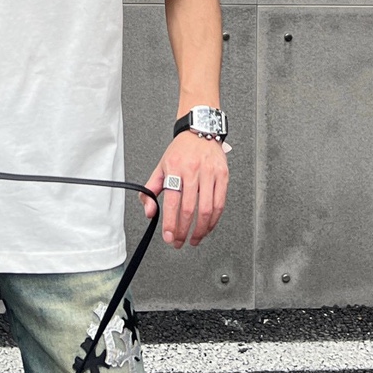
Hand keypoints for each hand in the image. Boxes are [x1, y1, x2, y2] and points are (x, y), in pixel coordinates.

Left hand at [140, 132, 228, 248]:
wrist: (200, 129)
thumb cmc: (181, 150)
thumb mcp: (161, 166)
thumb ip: (151, 189)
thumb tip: (149, 211)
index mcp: (175, 168)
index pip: (172, 201)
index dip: (170, 223)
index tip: (168, 237)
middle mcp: (192, 170)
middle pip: (189, 209)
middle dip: (183, 231)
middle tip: (179, 242)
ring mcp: (209, 173)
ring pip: (207, 209)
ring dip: (200, 230)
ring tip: (194, 239)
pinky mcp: (223, 176)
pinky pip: (220, 204)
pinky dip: (214, 220)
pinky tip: (207, 227)